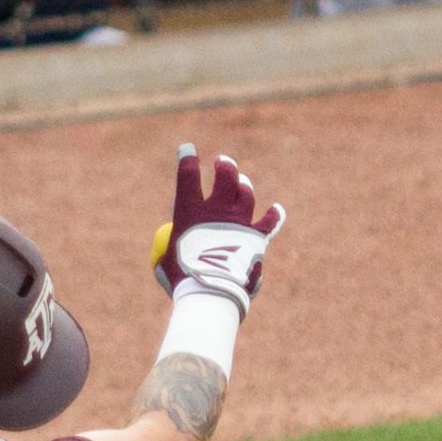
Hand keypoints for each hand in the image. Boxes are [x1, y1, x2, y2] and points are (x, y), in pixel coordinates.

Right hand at [150, 144, 284, 311]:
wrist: (211, 292)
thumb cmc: (183, 279)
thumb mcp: (166, 262)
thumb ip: (170, 250)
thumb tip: (170, 252)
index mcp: (190, 211)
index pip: (187, 176)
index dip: (187, 158)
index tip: (187, 149)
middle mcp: (217, 209)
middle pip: (226, 175)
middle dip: (224, 165)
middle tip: (222, 162)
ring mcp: (239, 220)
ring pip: (246, 192)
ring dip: (243, 186)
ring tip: (241, 184)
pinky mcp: (256, 237)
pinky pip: (269, 221)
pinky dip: (272, 215)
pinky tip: (275, 210)